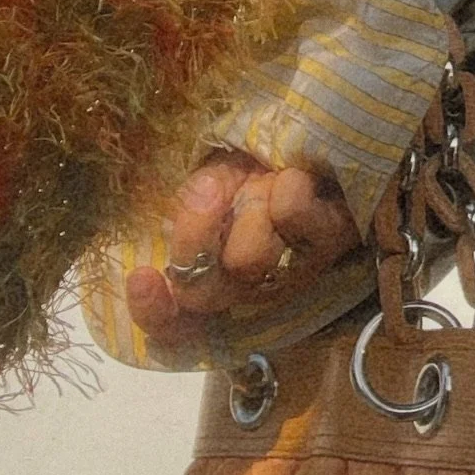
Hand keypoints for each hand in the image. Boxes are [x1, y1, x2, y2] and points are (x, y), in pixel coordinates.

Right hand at [125, 151, 359, 349]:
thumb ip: (193, 205)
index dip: (152, 313)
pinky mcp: (332, 241)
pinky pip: (292, 216)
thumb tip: (200, 197)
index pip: (170, 326)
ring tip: (265, 181)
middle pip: (201, 293)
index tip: (141, 276)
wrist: (319, 148)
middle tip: (208, 190)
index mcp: (210, 274)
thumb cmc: (256, 169)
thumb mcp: (212, 184)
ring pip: (247, 259)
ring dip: (247, 208)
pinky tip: (294, 176)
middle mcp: (250, 288)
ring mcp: (293, 272)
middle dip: (196, 234)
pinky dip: (286, 188)